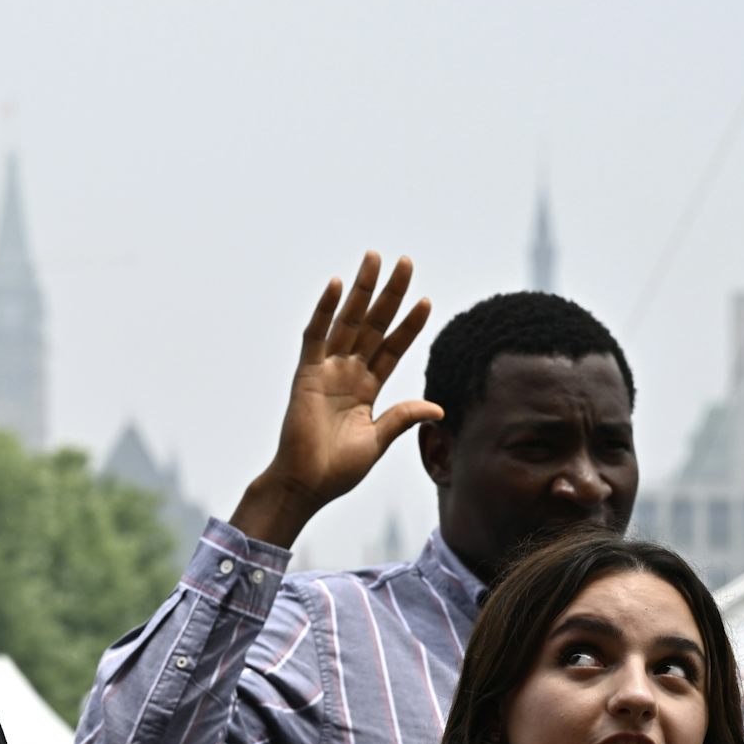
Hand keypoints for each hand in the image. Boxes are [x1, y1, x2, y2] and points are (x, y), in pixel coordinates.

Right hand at [232, 253, 438, 547]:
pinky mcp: (306, 375)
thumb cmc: (336, 470)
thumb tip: (438, 408)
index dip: (409, 325)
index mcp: (366, 390)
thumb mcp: (377, 441)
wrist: (305, 485)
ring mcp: (326, 371)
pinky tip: (337, 285)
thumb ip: (402, 417)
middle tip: (406, 261)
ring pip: (348, 322)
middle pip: (374, 325)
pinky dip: (325, 310)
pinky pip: (316, 336)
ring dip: (362, 290)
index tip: (426, 300)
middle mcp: (347, 374)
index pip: (393, 348)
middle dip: (390, 293)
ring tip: (374, 258)